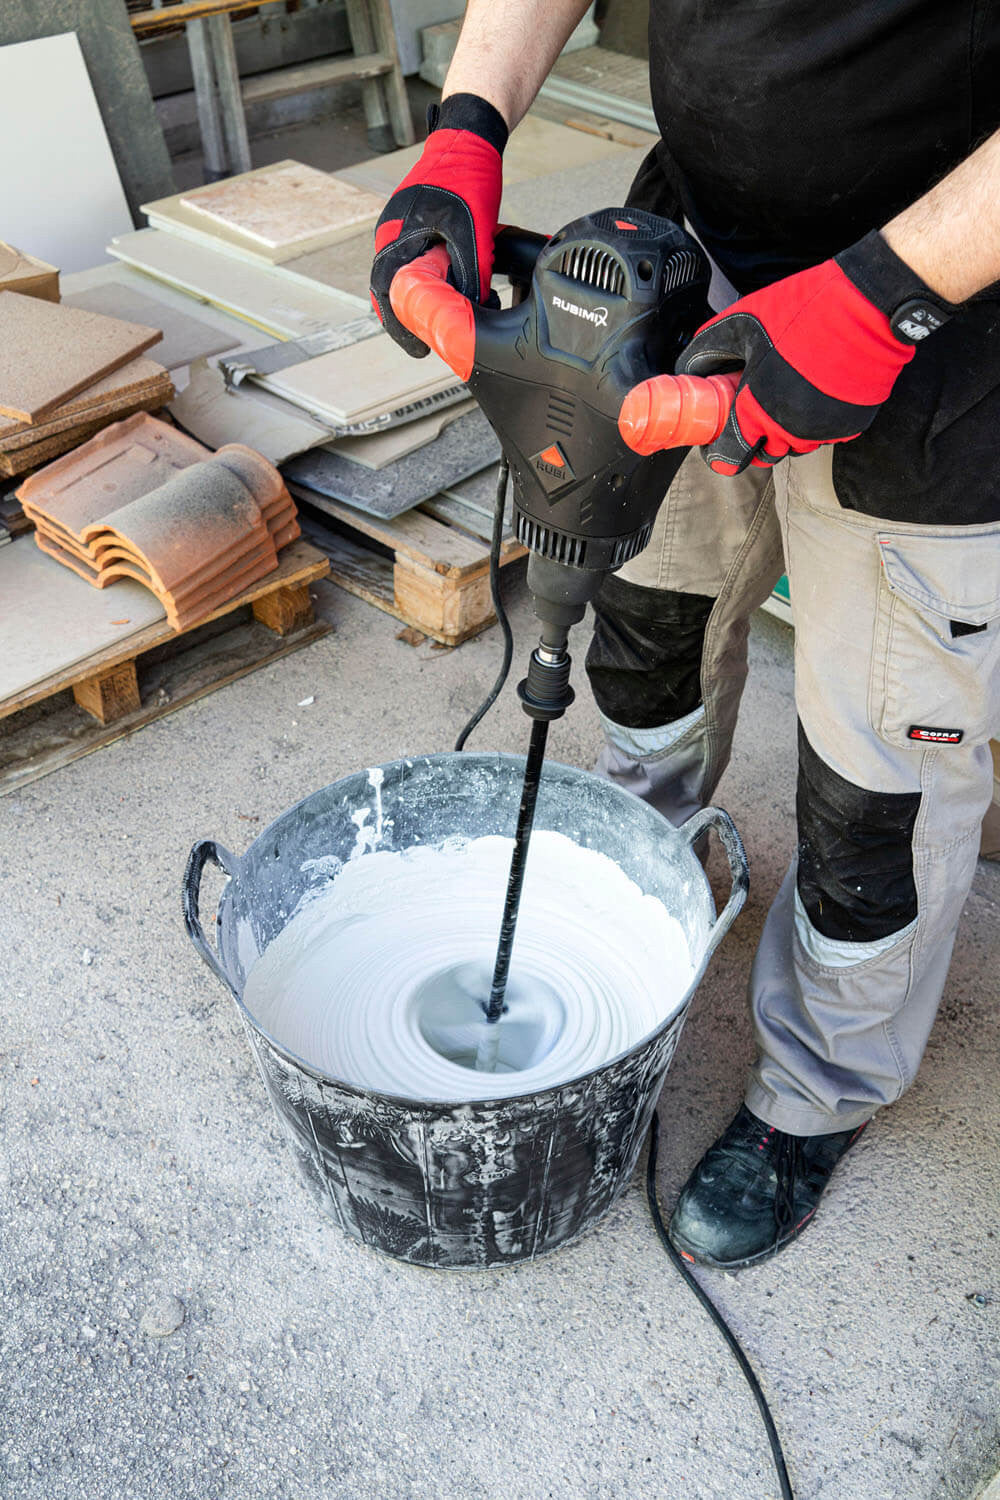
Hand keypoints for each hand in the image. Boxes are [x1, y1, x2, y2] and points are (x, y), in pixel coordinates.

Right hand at [370, 93, 506, 356]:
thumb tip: (475, 310)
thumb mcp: (473, 233)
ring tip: (436, 323)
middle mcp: (391, 233)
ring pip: (403, 276)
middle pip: (391, 288)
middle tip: (426, 343)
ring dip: (417, 300)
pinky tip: (443, 292)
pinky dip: (424, 281)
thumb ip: (470, 273)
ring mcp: (400, 227)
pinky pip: (413, 260)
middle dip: (407, 319)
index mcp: (395, 236)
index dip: (399, 326)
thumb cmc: (467, 176)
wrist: (469, 136)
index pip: (386, 292)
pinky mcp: (415, 223)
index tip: (417, 349)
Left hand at [678, 231, 950, 474]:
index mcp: (759, 411)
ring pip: (796, 446)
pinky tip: (816, 389)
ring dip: (785, 430)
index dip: (719, 451)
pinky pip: (825, 434)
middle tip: (752, 410)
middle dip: (753, 439)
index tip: (717, 440)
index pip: (730, 457)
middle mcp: (791, 431)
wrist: (870, 306)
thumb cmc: (805, 310)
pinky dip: (816, 420)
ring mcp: (825, 431)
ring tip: (785, 393)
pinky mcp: (853, 425)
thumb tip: (689, 369)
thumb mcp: (742, 322)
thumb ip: (708, 350)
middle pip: (765, 454)